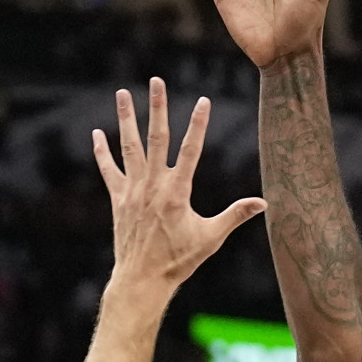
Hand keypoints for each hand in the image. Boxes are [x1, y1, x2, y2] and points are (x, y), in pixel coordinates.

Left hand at [94, 78, 264, 297]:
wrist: (142, 280)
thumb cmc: (179, 260)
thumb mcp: (211, 238)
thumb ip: (235, 216)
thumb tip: (264, 204)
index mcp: (177, 192)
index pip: (191, 150)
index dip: (198, 124)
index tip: (203, 101)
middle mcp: (153, 186)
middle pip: (157, 138)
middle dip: (158, 107)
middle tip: (157, 81)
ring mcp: (133, 191)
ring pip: (130, 147)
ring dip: (126, 119)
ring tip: (123, 93)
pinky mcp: (118, 200)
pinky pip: (109, 171)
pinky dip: (102, 152)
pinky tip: (97, 133)